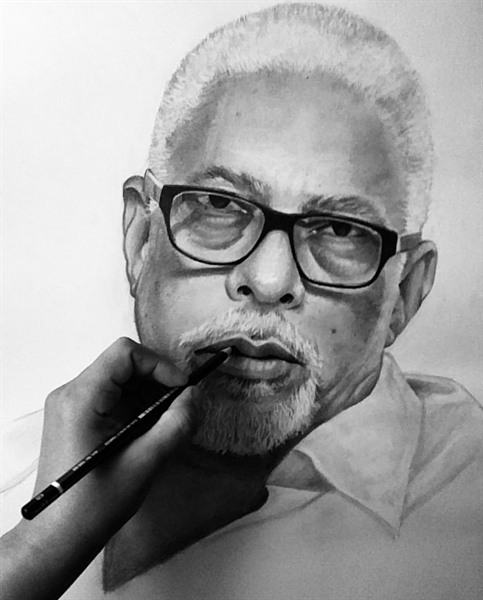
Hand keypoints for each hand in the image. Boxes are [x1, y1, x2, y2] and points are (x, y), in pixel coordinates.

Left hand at [0, 337, 197, 599]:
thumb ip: (174, 424)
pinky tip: (150, 430)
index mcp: (81, 398)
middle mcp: (71, 393)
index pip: (124, 354)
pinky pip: (112, 396)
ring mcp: (71, 405)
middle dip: (157, 381)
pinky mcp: (76, 417)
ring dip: (149, 394)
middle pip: (123, 364)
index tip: (182, 389)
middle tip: (181, 408)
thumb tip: (194, 395)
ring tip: (168, 422)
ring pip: (120, 380)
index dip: (159, 365)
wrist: (58, 538)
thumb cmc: (97, 504)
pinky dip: (136, 406)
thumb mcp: (144, 463)